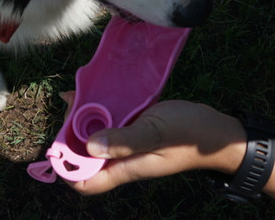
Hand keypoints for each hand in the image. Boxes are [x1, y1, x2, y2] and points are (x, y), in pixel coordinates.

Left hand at [60, 96, 243, 194]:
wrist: (217, 129)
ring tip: (80, 94)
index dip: (66, 167)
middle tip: (72, 105)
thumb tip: (91, 147)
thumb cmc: (189, 135)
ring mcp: (129, 145)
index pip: (85, 181)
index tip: (56, 143)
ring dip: (85, 119)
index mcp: (125, 169)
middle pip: (85, 156)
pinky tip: (97, 92)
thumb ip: (125, 140)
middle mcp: (122, 160)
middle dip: (72, 135)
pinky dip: (101, 110)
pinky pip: (111, 123)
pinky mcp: (135, 129)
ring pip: (96, 137)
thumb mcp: (156, 133)